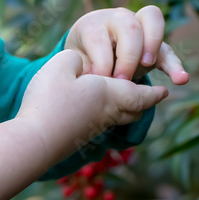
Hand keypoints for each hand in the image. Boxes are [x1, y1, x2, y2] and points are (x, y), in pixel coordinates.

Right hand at [17, 49, 169, 163]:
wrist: (34, 141)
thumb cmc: (50, 98)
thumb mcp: (62, 63)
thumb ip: (76, 58)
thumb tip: (81, 64)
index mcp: (110, 94)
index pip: (141, 94)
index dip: (154, 93)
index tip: (164, 91)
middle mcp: (107, 113)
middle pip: (134, 111)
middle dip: (144, 102)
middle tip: (150, 96)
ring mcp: (92, 128)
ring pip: (118, 120)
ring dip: (126, 110)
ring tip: (124, 102)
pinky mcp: (78, 137)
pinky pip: (101, 124)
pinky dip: (107, 116)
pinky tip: (93, 110)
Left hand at [64, 5, 188, 84]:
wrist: (92, 55)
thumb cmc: (82, 62)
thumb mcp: (76, 65)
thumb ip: (82, 70)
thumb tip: (88, 81)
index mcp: (93, 25)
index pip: (99, 37)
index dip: (101, 61)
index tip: (100, 82)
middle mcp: (117, 19)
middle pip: (128, 26)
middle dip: (128, 55)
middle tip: (122, 79)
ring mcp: (139, 26)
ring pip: (153, 21)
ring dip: (152, 45)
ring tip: (148, 65)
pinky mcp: (155, 45)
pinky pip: (168, 49)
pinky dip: (175, 65)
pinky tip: (181, 80)